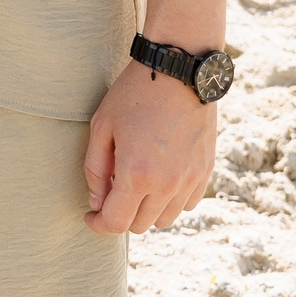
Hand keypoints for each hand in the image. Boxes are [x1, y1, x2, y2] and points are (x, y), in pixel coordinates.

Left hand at [82, 57, 217, 234]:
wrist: (179, 71)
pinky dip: (170, 200)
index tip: (90, 215)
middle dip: (120, 214)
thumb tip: (97, 202)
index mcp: (136, 174)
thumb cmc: (134, 95)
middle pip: (139, 225)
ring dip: (146, 210)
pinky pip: (186, 205)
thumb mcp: (101, 126)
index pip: (116, 222)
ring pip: (164, 220)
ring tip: (135, 183)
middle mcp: (166, 185)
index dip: (98, 224)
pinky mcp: (205, 172)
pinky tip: (158, 178)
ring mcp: (190, 180)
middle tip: (110, 191)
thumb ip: (95, 170)